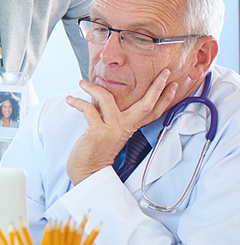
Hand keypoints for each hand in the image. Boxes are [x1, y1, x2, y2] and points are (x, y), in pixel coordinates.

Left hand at [65, 70, 182, 183]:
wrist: (88, 172)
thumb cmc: (95, 151)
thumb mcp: (108, 131)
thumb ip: (111, 116)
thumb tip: (102, 95)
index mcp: (130, 127)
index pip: (153, 111)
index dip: (165, 98)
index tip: (173, 83)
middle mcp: (124, 128)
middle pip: (147, 105)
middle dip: (156, 87)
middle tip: (164, 72)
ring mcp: (112, 130)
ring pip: (109, 99)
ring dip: (94, 87)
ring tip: (82, 82)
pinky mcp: (98, 132)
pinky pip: (88, 109)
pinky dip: (78, 102)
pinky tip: (70, 99)